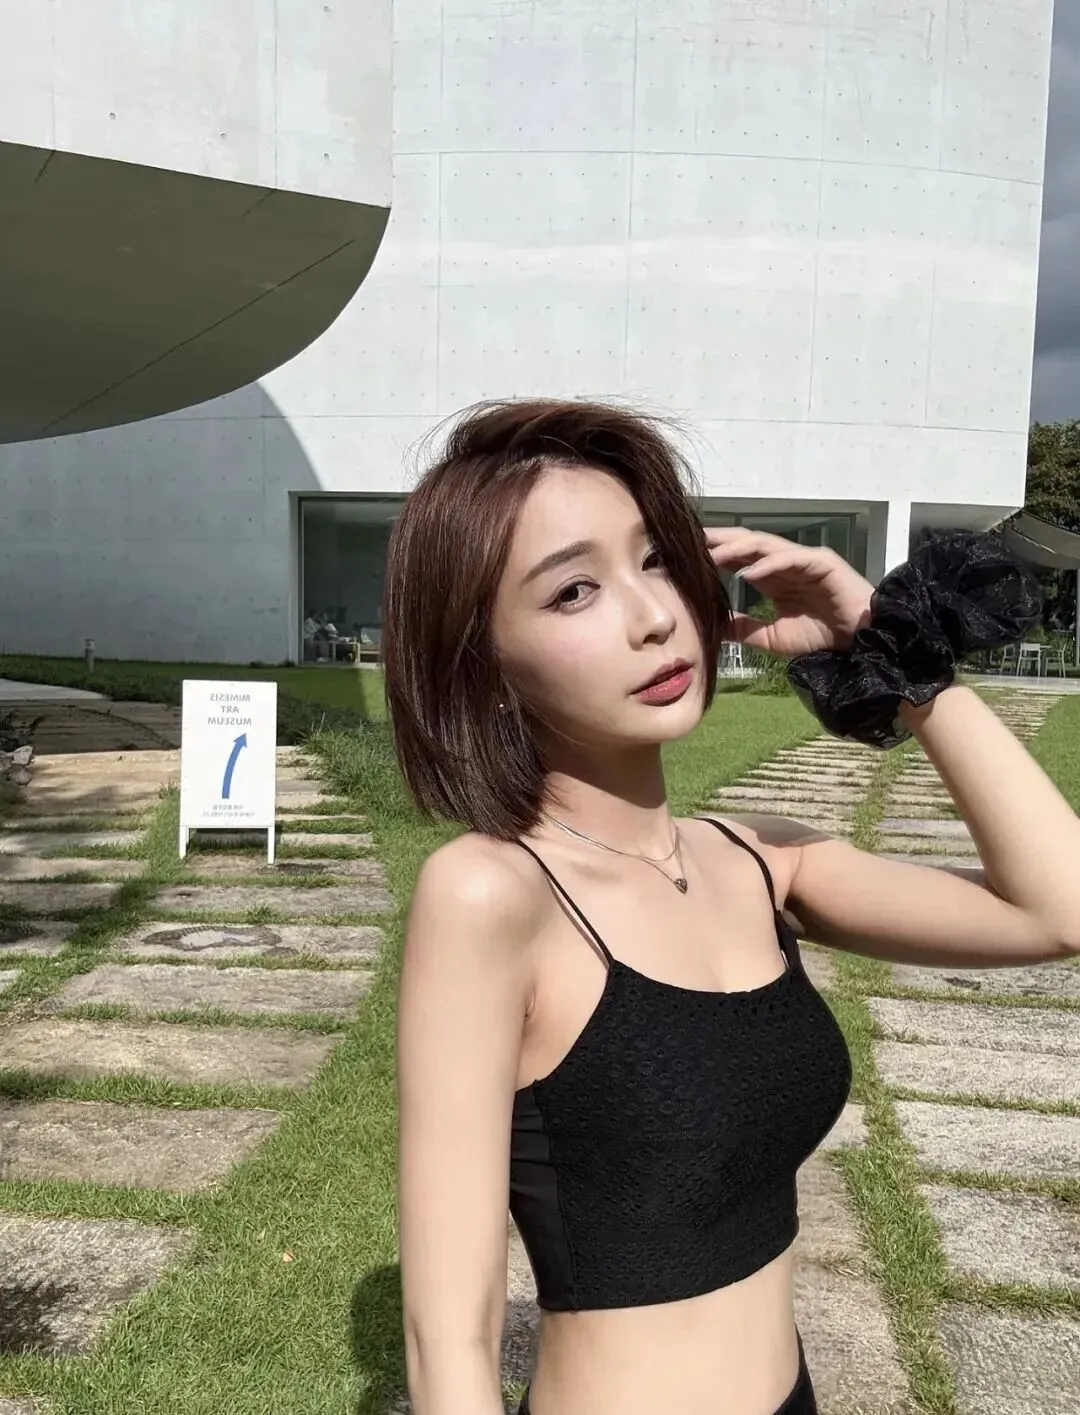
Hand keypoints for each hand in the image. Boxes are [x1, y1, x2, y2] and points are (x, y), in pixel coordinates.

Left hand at [705, 527, 874, 657]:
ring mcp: (803, 560)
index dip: (713, 554)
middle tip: (691, 540)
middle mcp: (784, 563)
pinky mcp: (822, 562)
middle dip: (720, 541)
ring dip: (738, 548)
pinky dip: (770, 563)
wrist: (858, 642)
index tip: (684, 556)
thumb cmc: (820, 636)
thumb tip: (712, 627)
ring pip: (766, 545)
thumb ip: (744, 629)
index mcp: (772, 577)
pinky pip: (792, 558)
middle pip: (746, 544)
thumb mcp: (771, 637)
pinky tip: (749, 570)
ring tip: (713, 552)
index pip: (737, 558)